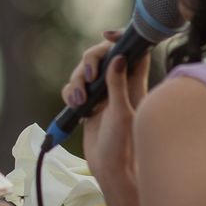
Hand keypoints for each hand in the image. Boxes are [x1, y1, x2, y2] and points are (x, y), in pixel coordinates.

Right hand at [63, 32, 147, 199]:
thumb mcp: (122, 113)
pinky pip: (74, 89)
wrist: (111, 170)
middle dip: (89, 62)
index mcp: (134, 84)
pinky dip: (70, 93)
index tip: (106, 35)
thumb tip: (118, 57)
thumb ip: (119, 85)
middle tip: (88, 77)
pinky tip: (75, 107)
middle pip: (102, 57)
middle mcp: (119, 86)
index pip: (132, 51)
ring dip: (76, 82)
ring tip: (79, 102)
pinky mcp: (88, 105)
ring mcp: (102, 95)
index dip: (120, 39)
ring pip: (85, 73)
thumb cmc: (124, 145)